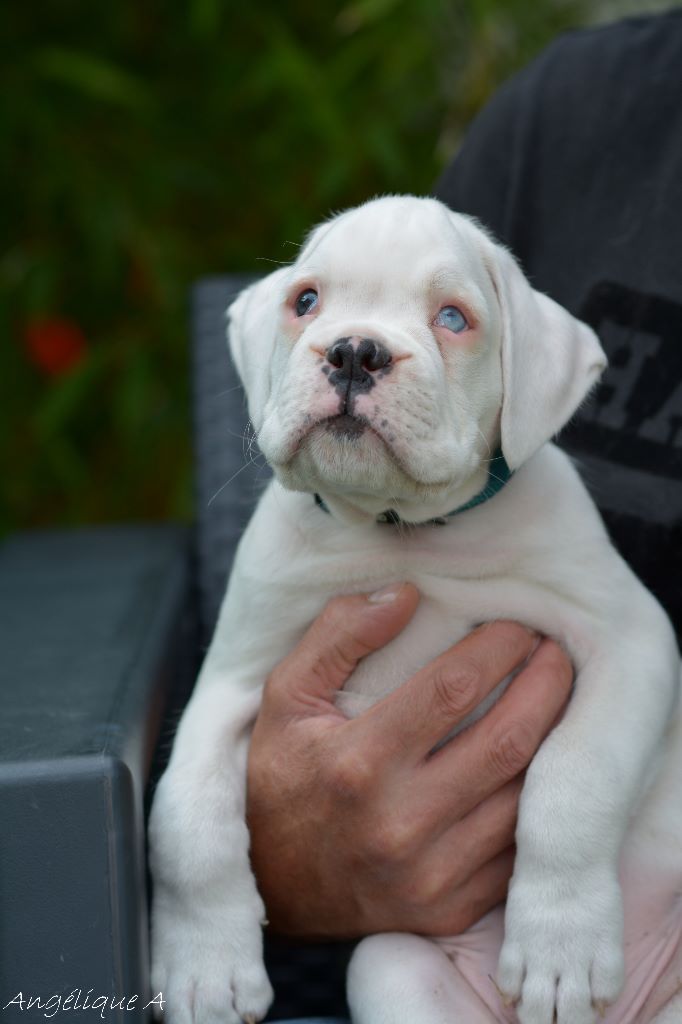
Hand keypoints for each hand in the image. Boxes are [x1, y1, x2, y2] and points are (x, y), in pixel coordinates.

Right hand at [247, 583, 572, 938]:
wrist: (273, 886)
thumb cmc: (281, 777)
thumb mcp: (285, 696)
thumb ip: (339, 636)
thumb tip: (406, 594)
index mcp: (357, 763)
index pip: (452, 689)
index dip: (497, 648)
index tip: (516, 625)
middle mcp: (399, 823)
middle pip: (507, 741)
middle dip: (546, 686)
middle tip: (558, 654)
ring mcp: (430, 875)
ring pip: (526, 797)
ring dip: (556, 739)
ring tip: (560, 699)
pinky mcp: (451, 909)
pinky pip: (520, 851)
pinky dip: (540, 801)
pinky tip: (544, 763)